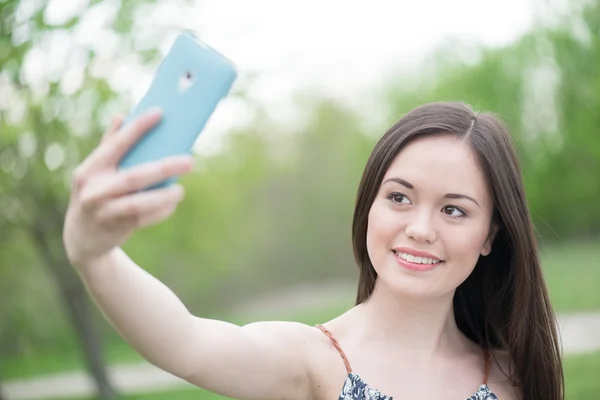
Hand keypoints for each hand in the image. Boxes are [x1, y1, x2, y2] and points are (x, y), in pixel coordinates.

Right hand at [63, 109, 193, 268]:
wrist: (81, 236)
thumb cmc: (96, 193)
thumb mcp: (94, 172)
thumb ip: (108, 145)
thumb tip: (122, 116)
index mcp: (91, 169)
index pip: (116, 144)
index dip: (138, 128)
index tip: (160, 113)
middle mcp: (95, 190)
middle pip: (134, 177)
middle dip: (164, 168)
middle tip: (190, 161)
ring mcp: (104, 211)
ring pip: (139, 203)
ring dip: (164, 197)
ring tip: (180, 190)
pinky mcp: (116, 228)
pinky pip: (144, 219)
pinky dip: (160, 212)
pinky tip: (171, 205)